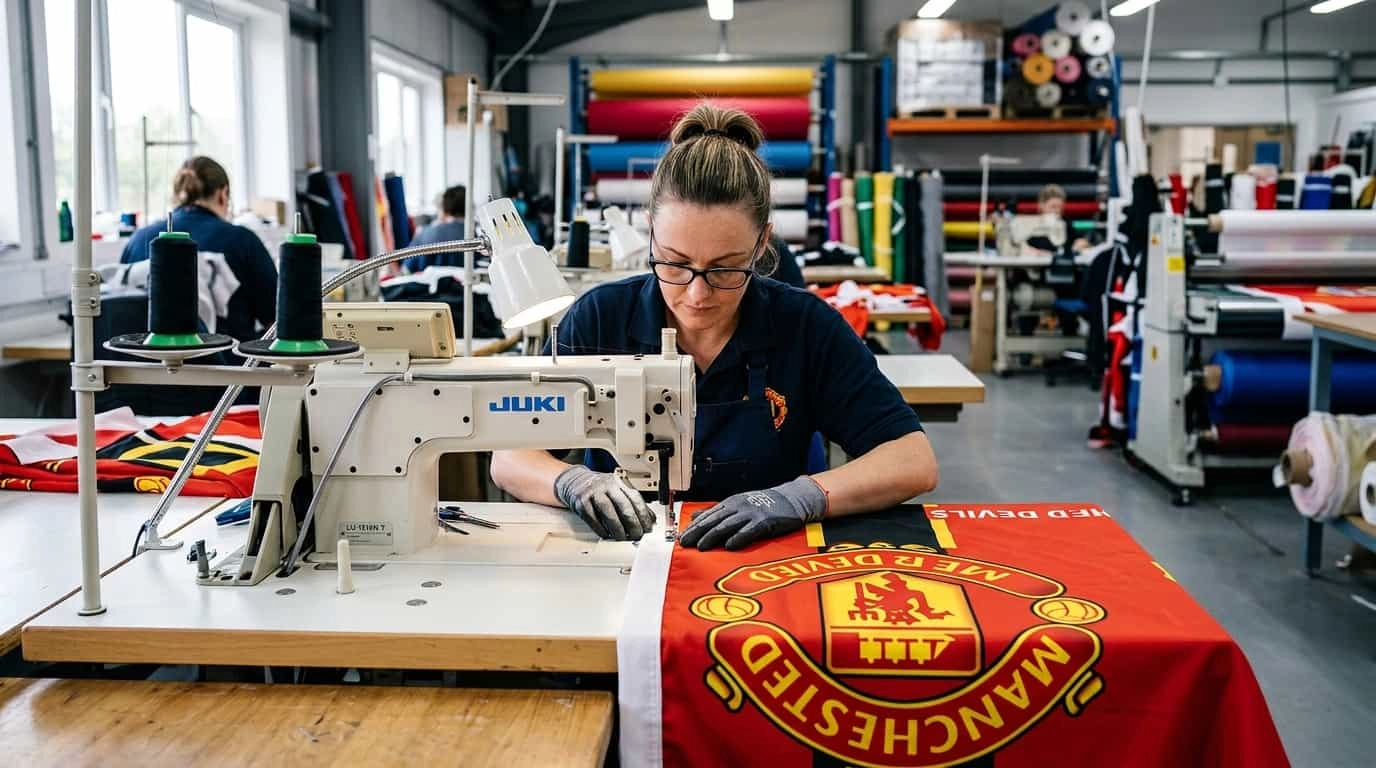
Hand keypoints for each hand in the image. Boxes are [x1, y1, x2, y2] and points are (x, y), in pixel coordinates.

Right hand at [553, 465, 655, 540]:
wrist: (574, 481)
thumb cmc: (599, 489)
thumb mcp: (617, 490)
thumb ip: (632, 503)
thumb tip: (650, 520)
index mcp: (619, 482)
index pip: (635, 498)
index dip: (644, 515)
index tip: (648, 527)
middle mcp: (606, 486)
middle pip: (624, 507)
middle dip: (633, 525)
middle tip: (637, 536)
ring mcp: (593, 493)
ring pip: (609, 514)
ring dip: (618, 530)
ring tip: (623, 538)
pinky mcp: (581, 503)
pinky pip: (593, 520)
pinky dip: (601, 530)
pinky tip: (607, 535)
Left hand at [679, 477, 827, 550]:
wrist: (792, 499)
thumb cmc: (765, 505)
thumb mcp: (739, 505)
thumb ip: (717, 512)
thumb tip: (694, 516)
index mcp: (730, 504)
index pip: (707, 516)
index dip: (693, 527)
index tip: (681, 538)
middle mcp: (738, 507)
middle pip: (713, 521)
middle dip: (697, 532)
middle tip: (685, 543)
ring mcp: (751, 514)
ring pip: (727, 525)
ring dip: (712, 536)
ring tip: (701, 547)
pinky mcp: (765, 522)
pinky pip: (749, 530)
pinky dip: (738, 538)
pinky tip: (729, 546)